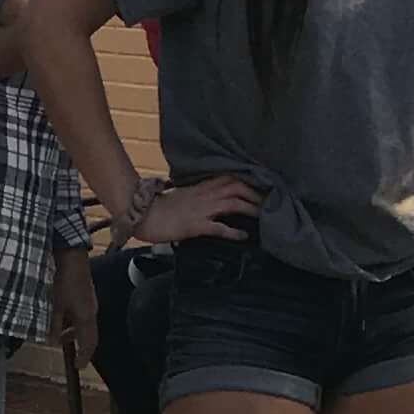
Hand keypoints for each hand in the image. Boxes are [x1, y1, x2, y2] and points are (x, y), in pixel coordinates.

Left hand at [49, 252, 95, 361]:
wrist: (72, 258)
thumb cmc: (63, 282)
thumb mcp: (55, 306)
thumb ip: (55, 325)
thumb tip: (53, 341)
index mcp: (86, 317)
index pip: (89, 344)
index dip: (84, 357)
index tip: (79, 366)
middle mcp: (92, 311)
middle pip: (90, 335)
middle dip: (80, 345)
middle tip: (72, 354)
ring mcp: (91, 302)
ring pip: (85, 324)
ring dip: (75, 332)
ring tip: (61, 335)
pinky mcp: (87, 295)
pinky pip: (83, 315)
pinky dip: (74, 321)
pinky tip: (63, 318)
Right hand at [141, 174, 261, 246]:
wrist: (143, 216)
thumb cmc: (159, 208)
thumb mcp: (181, 195)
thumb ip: (197, 192)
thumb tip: (209, 193)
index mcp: (200, 186)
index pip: (229, 177)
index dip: (248, 180)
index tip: (262, 185)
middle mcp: (204, 194)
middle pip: (236, 186)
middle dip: (256, 192)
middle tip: (270, 200)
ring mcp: (201, 209)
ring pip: (233, 202)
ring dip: (251, 208)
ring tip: (264, 215)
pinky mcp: (196, 226)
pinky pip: (219, 227)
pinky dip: (234, 231)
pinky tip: (244, 236)